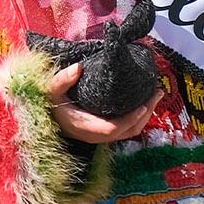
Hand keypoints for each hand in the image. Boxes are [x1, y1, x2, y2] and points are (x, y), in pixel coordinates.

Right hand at [46, 63, 160, 143]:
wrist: (47, 117)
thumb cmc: (49, 103)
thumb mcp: (51, 89)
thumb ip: (63, 79)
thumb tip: (78, 67)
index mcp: (84, 126)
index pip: (111, 129)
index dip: (128, 120)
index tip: (141, 105)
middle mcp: (95, 135)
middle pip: (127, 131)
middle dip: (144, 114)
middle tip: (156, 93)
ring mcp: (100, 136)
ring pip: (129, 132)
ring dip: (145, 116)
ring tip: (154, 96)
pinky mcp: (104, 133)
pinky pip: (126, 130)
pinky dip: (138, 118)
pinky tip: (143, 104)